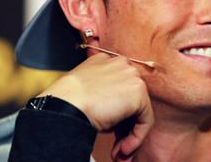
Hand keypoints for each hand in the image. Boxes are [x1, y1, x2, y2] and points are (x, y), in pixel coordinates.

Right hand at [38, 52, 153, 156]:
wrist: (65, 105)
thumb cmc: (67, 101)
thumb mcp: (84, 89)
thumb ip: (102, 92)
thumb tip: (113, 114)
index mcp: (106, 61)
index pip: (119, 87)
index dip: (116, 110)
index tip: (110, 128)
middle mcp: (121, 64)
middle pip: (130, 98)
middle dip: (124, 123)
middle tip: (116, 143)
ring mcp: (132, 76)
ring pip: (139, 110)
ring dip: (129, 133)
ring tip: (119, 150)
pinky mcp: (139, 93)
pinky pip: (145, 119)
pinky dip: (137, 137)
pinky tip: (124, 148)